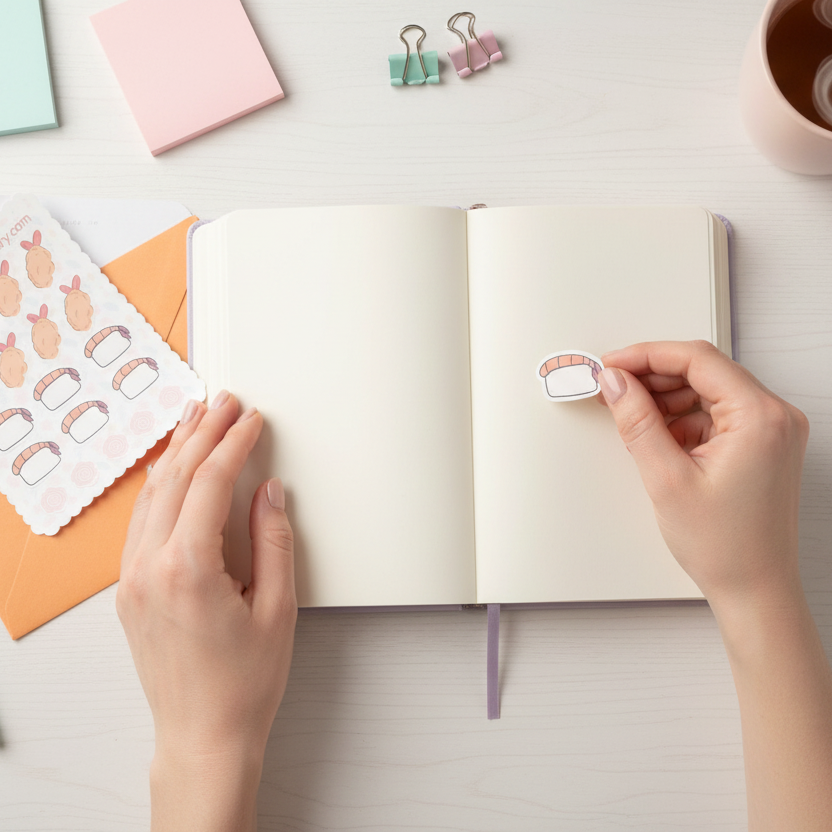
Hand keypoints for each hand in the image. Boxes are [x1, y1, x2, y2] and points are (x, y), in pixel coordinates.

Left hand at [116, 391, 296, 831]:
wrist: (203, 734)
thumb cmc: (243, 683)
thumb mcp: (277, 609)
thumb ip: (274, 542)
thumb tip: (269, 493)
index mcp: (187, 569)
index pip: (209, 483)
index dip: (233, 443)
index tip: (251, 419)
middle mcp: (149, 568)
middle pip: (175, 479)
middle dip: (203, 433)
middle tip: (224, 402)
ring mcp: (131, 579)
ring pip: (151, 495)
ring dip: (177, 452)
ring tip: (196, 419)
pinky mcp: (128, 590)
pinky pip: (141, 521)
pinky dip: (159, 486)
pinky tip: (171, 470)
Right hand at [597, 342, 831, 831]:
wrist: (755, 590)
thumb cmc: (726, 546)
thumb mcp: (667, 478)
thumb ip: (638, 421)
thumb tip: (616, 383)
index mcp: (760, 417)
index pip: (697, 359)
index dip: (646, 355)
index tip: (612, 364)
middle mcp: (774, 416)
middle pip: (704, 371)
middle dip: (653, 376)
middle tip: (612, 386)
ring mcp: (770, 430)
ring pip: (707, 391)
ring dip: (665, 397)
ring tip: (628, 412)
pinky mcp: (760, 444)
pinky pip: (715, 414)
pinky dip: (681, 418)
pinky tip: (655, 434)